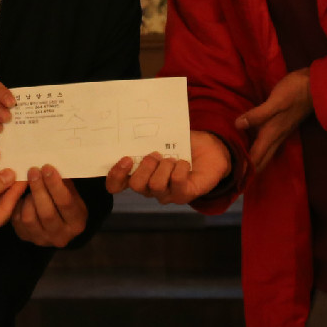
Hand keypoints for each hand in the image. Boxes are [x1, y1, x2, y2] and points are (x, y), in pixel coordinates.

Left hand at [10, 166, 88, 246]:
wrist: (59, 225)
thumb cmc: (66, 202)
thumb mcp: (72, 194)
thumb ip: (64, 183)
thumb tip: (50, 165)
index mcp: (77, 222)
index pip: (66, 202)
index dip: (55, 184)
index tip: (46, 168)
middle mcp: (61, 236)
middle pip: (47, 212)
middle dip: (38, 189)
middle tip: (33, 171)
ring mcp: (42, 239)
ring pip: (29, 218)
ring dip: (27, 198)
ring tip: (28, 185)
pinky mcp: (26, 238)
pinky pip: (17, 221)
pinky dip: (17, 205)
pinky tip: (20, 195)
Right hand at [110, 131, 231, 205]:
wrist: (211, 151)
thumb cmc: (183, 145)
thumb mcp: (162, 139)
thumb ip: (148, 139)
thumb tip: (137, 131)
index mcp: (140, 175)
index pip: (116, 185)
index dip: (116, 176)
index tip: (125, 159)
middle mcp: (150, 189)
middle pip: (136, 185)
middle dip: (146, 166)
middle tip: (157, 154)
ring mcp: (167, 194)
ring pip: (156, 185)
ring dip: (165, 166)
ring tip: (173, 159)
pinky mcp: (184, 195)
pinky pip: (176, 182)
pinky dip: (180, 167)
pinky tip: (185, 163)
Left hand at [235, 70, 312, 173]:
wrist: (315, 87)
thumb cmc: (294, 92)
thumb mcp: (276, 101)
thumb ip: (258, 114)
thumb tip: (238, 125)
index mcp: (272, 133)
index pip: (257, 157)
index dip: (246, 170)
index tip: (234, 179)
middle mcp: (276, 137)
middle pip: (262, 160)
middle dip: (250, 171)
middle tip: (235, 177)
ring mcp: (280, 132)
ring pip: (266, 153)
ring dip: (255, 161)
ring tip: (240, 165)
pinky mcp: (282, 126)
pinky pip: (268, 144)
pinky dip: (258, 149)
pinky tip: (251, 144)